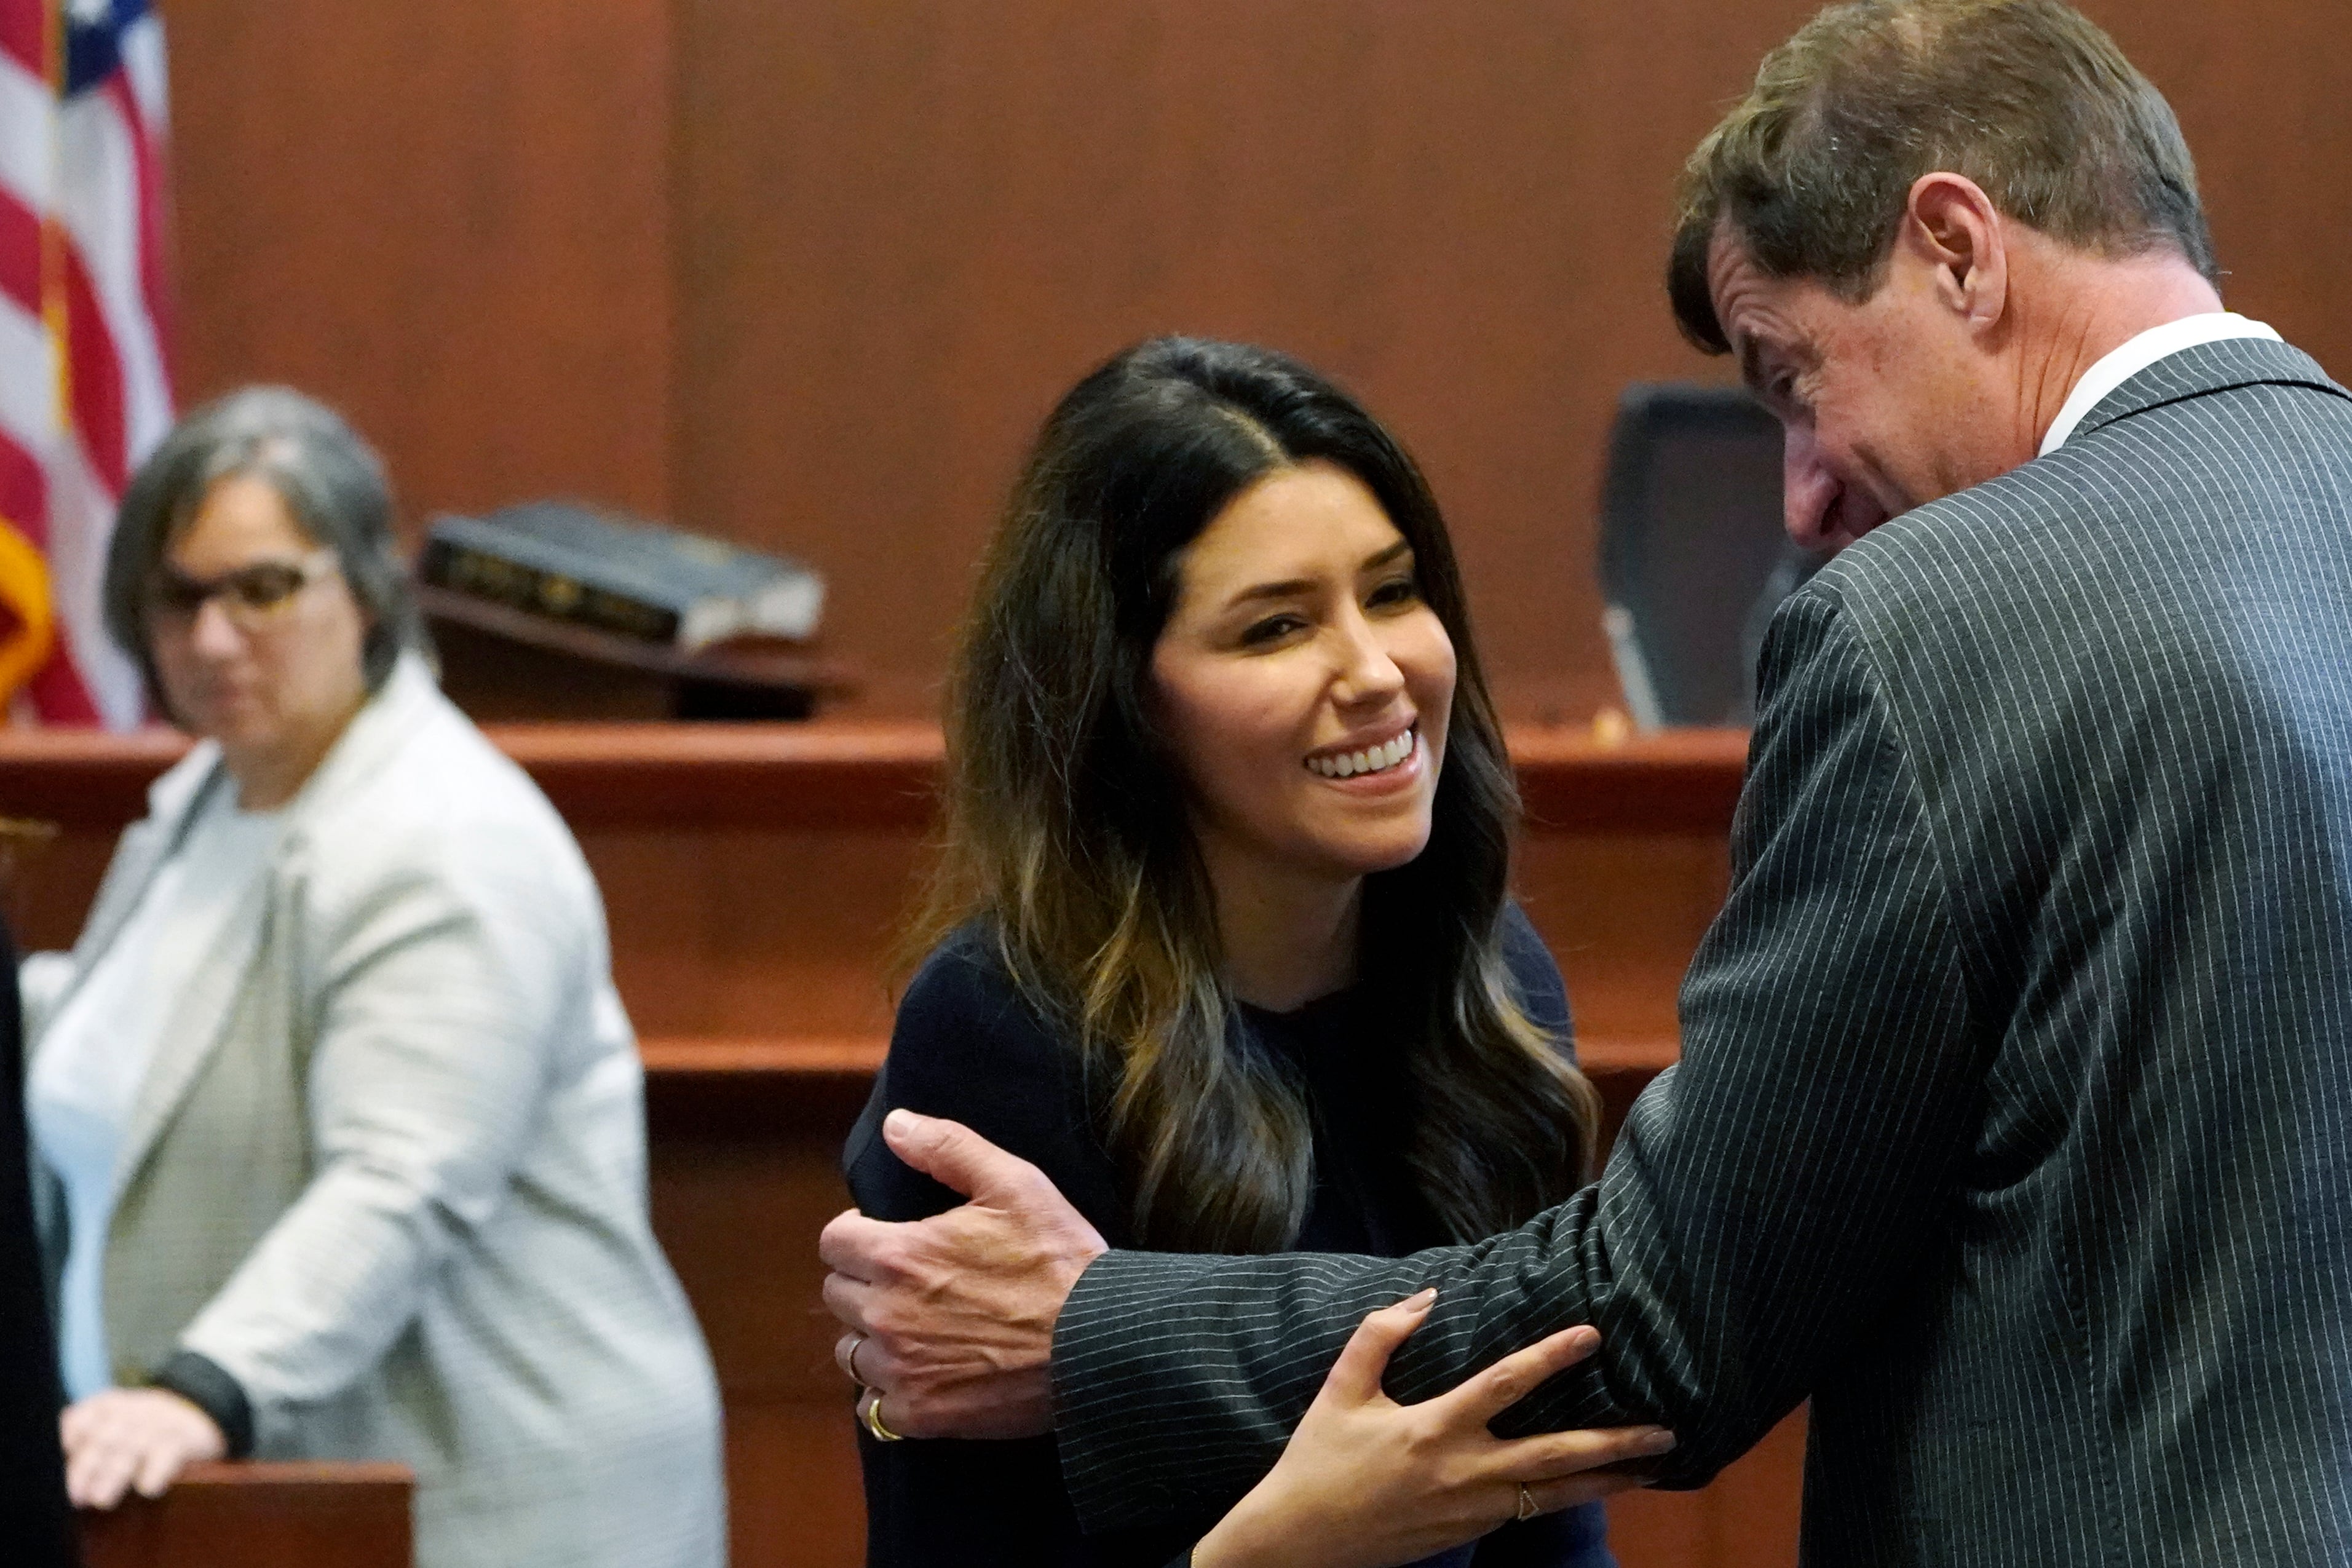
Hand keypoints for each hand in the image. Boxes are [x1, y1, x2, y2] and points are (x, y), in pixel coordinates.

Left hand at [60, 1388, 226, 1509]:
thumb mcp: (114, 1425)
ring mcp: (160, 1423)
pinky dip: (156, 1471)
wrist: (197, 1415)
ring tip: (101, 1500)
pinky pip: (168, 1453)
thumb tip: (58, 1473)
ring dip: (115, 1474)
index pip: (82, 1418)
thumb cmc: (140, 1431)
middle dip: (87, 1467)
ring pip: (133, 1447)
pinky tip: (147, 1488)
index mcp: (108, 1405)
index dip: (68, 1440)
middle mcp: (133, 1410)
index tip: (59, 1460)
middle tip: (75, 1495)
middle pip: (105, 1437)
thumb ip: (87, 1443)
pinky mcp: (185, 1439)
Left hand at [820, 1109, 1107, 1437]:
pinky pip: (874, 1407)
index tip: (892, 1240)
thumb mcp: (1015, 1185)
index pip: (834, 1241)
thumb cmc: (1060, 1260)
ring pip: (851, 1352)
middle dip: (867, 1284)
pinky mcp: (921, 1414)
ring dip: (873, 1339)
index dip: (860, 1235)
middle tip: (913, 1283)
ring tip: (916, 1330)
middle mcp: (886, 1314)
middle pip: (838, 1295)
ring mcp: (901, 1370)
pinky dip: (891, 1392)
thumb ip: (948, 1148)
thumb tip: (895, 1126)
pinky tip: (924, 1375)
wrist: (1099, 1343)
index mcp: (900, 1255)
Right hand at [1191, 1291, 1674, 1567]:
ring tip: (1654, 1467)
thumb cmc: (1318, 1460)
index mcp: (1432, 1429)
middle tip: (1664, 1431)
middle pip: (1554, 1456)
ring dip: (1608, 1480)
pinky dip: (1571, 1499)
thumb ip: (1380, 1335)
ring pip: (1555, 1495)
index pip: (1504, 1385)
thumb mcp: (1341, 1389)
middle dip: (1614, 1444)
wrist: (1301, 1542)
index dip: (1550, 1358)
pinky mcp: (1468, 1532)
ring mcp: (1471, 1509)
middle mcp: (1463, 1472)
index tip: (1591, 1336)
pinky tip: (1597, 1487)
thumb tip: (1426, 1296)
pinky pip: (1533, 1512)